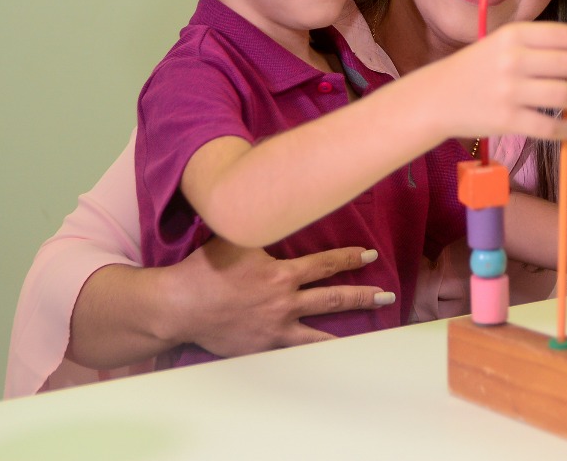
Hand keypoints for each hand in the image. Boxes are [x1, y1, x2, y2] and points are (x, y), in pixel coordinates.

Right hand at [163, 238, 391, 356]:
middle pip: (333, 298)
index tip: (370, 255)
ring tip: (371, 336)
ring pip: (320, 333)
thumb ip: (260, 226)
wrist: (180, 305)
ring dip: (347, 332)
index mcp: (281, 273)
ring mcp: (275, 328)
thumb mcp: (236, 238)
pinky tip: (327, 362)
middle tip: (386, 296)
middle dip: (363, 296)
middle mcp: (285, 302)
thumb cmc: (205, 268)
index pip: (326, 264)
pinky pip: (294, 353)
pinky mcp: (263, 348)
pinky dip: (312, 356)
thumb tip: (273, 203)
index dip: (350, 258)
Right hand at [430, 21, 566, 141]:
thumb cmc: (478, 69)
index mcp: (515, 35)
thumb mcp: (503, 44)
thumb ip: (540, 45)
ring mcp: (510, 91)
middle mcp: (513, 60)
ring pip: (566, 94)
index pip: (566, 35)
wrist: (437, 97)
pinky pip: (550, 126)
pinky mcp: (507, 120)